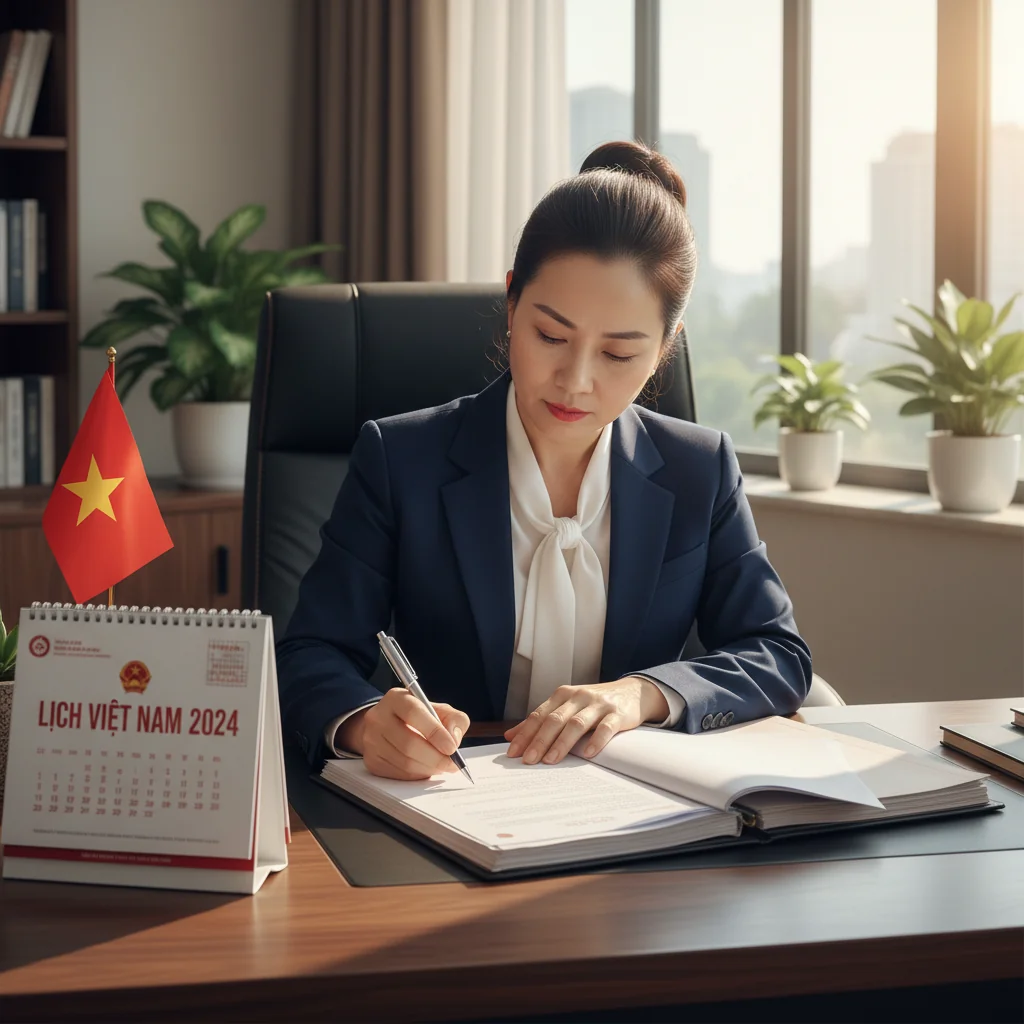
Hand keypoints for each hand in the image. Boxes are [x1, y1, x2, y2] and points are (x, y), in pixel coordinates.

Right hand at [337, 688, 470, 779]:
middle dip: (435, 758)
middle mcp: (378, 717)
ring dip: (428, 768)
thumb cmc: (420, 718)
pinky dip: (417, 775)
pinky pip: (398, 774)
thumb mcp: (439, 710)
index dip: (435, 732)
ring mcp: (371, 740)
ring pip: (404, 762)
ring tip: (441, 766)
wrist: (388, 726)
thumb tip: (453, 738)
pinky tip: (425, 768)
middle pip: (408, 743)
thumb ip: (454, 720)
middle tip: (452, 764)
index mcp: (396, 698)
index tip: (452, 747)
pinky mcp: (371, 760)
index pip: (414, 712)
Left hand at [503, 677, 668, 765]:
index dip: (525, 734)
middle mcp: (578, 697)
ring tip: (551, 761)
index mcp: (562, 695)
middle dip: (539, 741)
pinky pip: (605, 727)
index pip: (539, 715)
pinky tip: (588, 754)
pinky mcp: (617, 714)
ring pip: (576, 723)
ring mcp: (598, 704)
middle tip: (528, 760)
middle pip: (554, 719)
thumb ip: (541, 720)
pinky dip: (596, 740)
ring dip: (562, 743)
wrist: (631, 692)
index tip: (512, 753)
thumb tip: (510, 735)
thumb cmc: (593, 704)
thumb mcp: (566, 707)